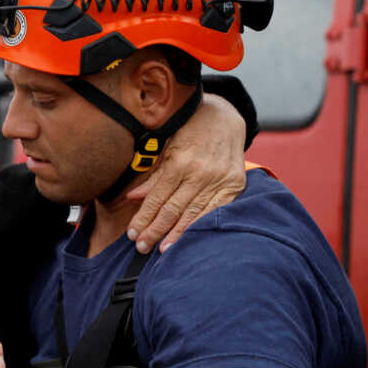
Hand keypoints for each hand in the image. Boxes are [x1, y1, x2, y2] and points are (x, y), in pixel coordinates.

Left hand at [126, 93, 244, 252]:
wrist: (224, 118)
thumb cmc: (189, 131)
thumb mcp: (166, 148)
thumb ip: (152, 175)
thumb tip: (132, 198)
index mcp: (179, 162)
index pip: (157, 198)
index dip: (143, 217)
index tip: (132, 233)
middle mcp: (200, 173)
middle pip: (173, 209)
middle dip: (155, 230)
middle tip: (141, 247)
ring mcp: (219, 179)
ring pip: (193, 213)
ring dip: (176, 233)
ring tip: (163, 249)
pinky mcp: (234, 184)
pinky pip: (215, 209)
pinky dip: (201, 224)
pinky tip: (190, 237)